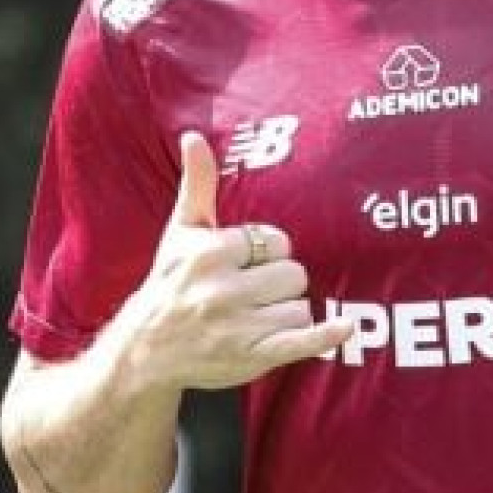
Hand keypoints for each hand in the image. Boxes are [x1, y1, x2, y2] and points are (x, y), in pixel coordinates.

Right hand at [128, 130, 350, 390]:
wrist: (147, 348)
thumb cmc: (171, 282)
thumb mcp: (181, 231)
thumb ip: (197, 182)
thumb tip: (194, 135)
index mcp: (209, 253)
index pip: (275, 241)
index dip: (265, 253)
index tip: (243, 266)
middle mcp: (222, 290)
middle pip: (293, 273)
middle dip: (278, 282)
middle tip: (249, 293)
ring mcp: (239, 326)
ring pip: (300, 306)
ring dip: (285, 311)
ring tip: (254, 317)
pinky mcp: (253, 356)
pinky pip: (301, 340)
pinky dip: (325, 335)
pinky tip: (345, 328)